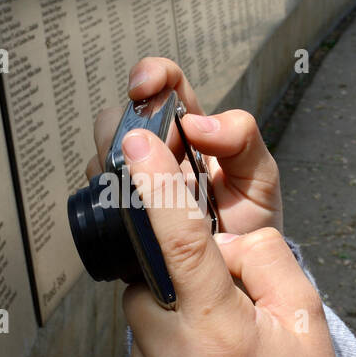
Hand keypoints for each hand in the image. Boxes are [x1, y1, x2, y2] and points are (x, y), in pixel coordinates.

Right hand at [84, 57, 283, 235]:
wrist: (238, 281)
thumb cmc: (251, 226)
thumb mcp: (260, 179)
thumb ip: (243, 140)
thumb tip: (197, 123)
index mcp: (191, 133)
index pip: (164, 86)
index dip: (150, 75)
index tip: (143, 88)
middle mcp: (156, 153)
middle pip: (119, 117)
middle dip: (124, 127)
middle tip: (151, 155)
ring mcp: (134, 183)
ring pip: (102, 154)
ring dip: (113, 164)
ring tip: (145, 192)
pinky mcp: (119, 215)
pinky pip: (96, 196)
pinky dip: (105, 197)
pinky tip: (131, 213)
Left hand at [119, 126, 355, 356]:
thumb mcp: (305, 313)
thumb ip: (259, 257)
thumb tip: (216, 238)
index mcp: (219, 331)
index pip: (177, 241)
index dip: (155, 184)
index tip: (136, 140)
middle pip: (146, 274)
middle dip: (173, 264)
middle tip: (218, 285)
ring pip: (142, 312)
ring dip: (173, 306)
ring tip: (221, 341)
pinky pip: (143, 350)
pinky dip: (170, 343)